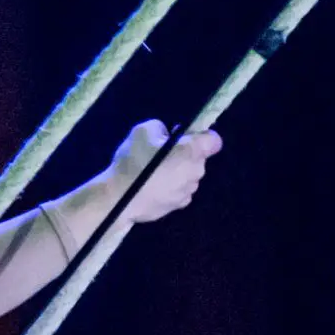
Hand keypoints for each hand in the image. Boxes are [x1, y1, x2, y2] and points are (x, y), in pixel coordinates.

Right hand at [108, 119, 222, 222]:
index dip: (202, 137)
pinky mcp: (177, 206)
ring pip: (188, 176)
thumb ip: (161, 128)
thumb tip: (166, 136)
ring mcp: (188, 191)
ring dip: (176, 173)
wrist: (120, 199)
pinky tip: (151, 189)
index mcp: (193, 151)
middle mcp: (197, 171)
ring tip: (153, 175)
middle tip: (160, 155)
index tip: (185, 137)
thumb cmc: (134, 161)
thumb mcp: (143, 130)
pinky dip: (169, 189)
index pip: (214, 141)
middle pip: (197, 159)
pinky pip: (179, 192)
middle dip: (184, 155)